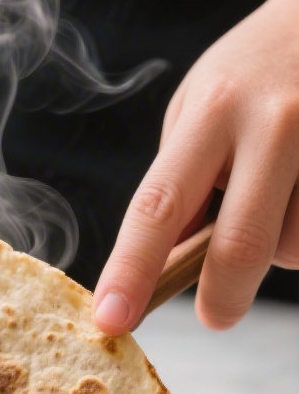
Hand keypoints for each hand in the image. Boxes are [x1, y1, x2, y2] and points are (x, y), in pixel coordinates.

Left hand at [93, 0, 298, 332]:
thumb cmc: (254, 74)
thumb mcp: (201, 109)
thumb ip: (181, 183)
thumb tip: (166, 266)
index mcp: (212, 110)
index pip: (159, 206)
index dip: (132, 270)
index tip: (112, 320)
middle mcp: (273, 121)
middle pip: (239, 246)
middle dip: (221, 298)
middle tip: (215, 314)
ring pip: (292, 247)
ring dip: (278, 249)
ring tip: (280, 196)